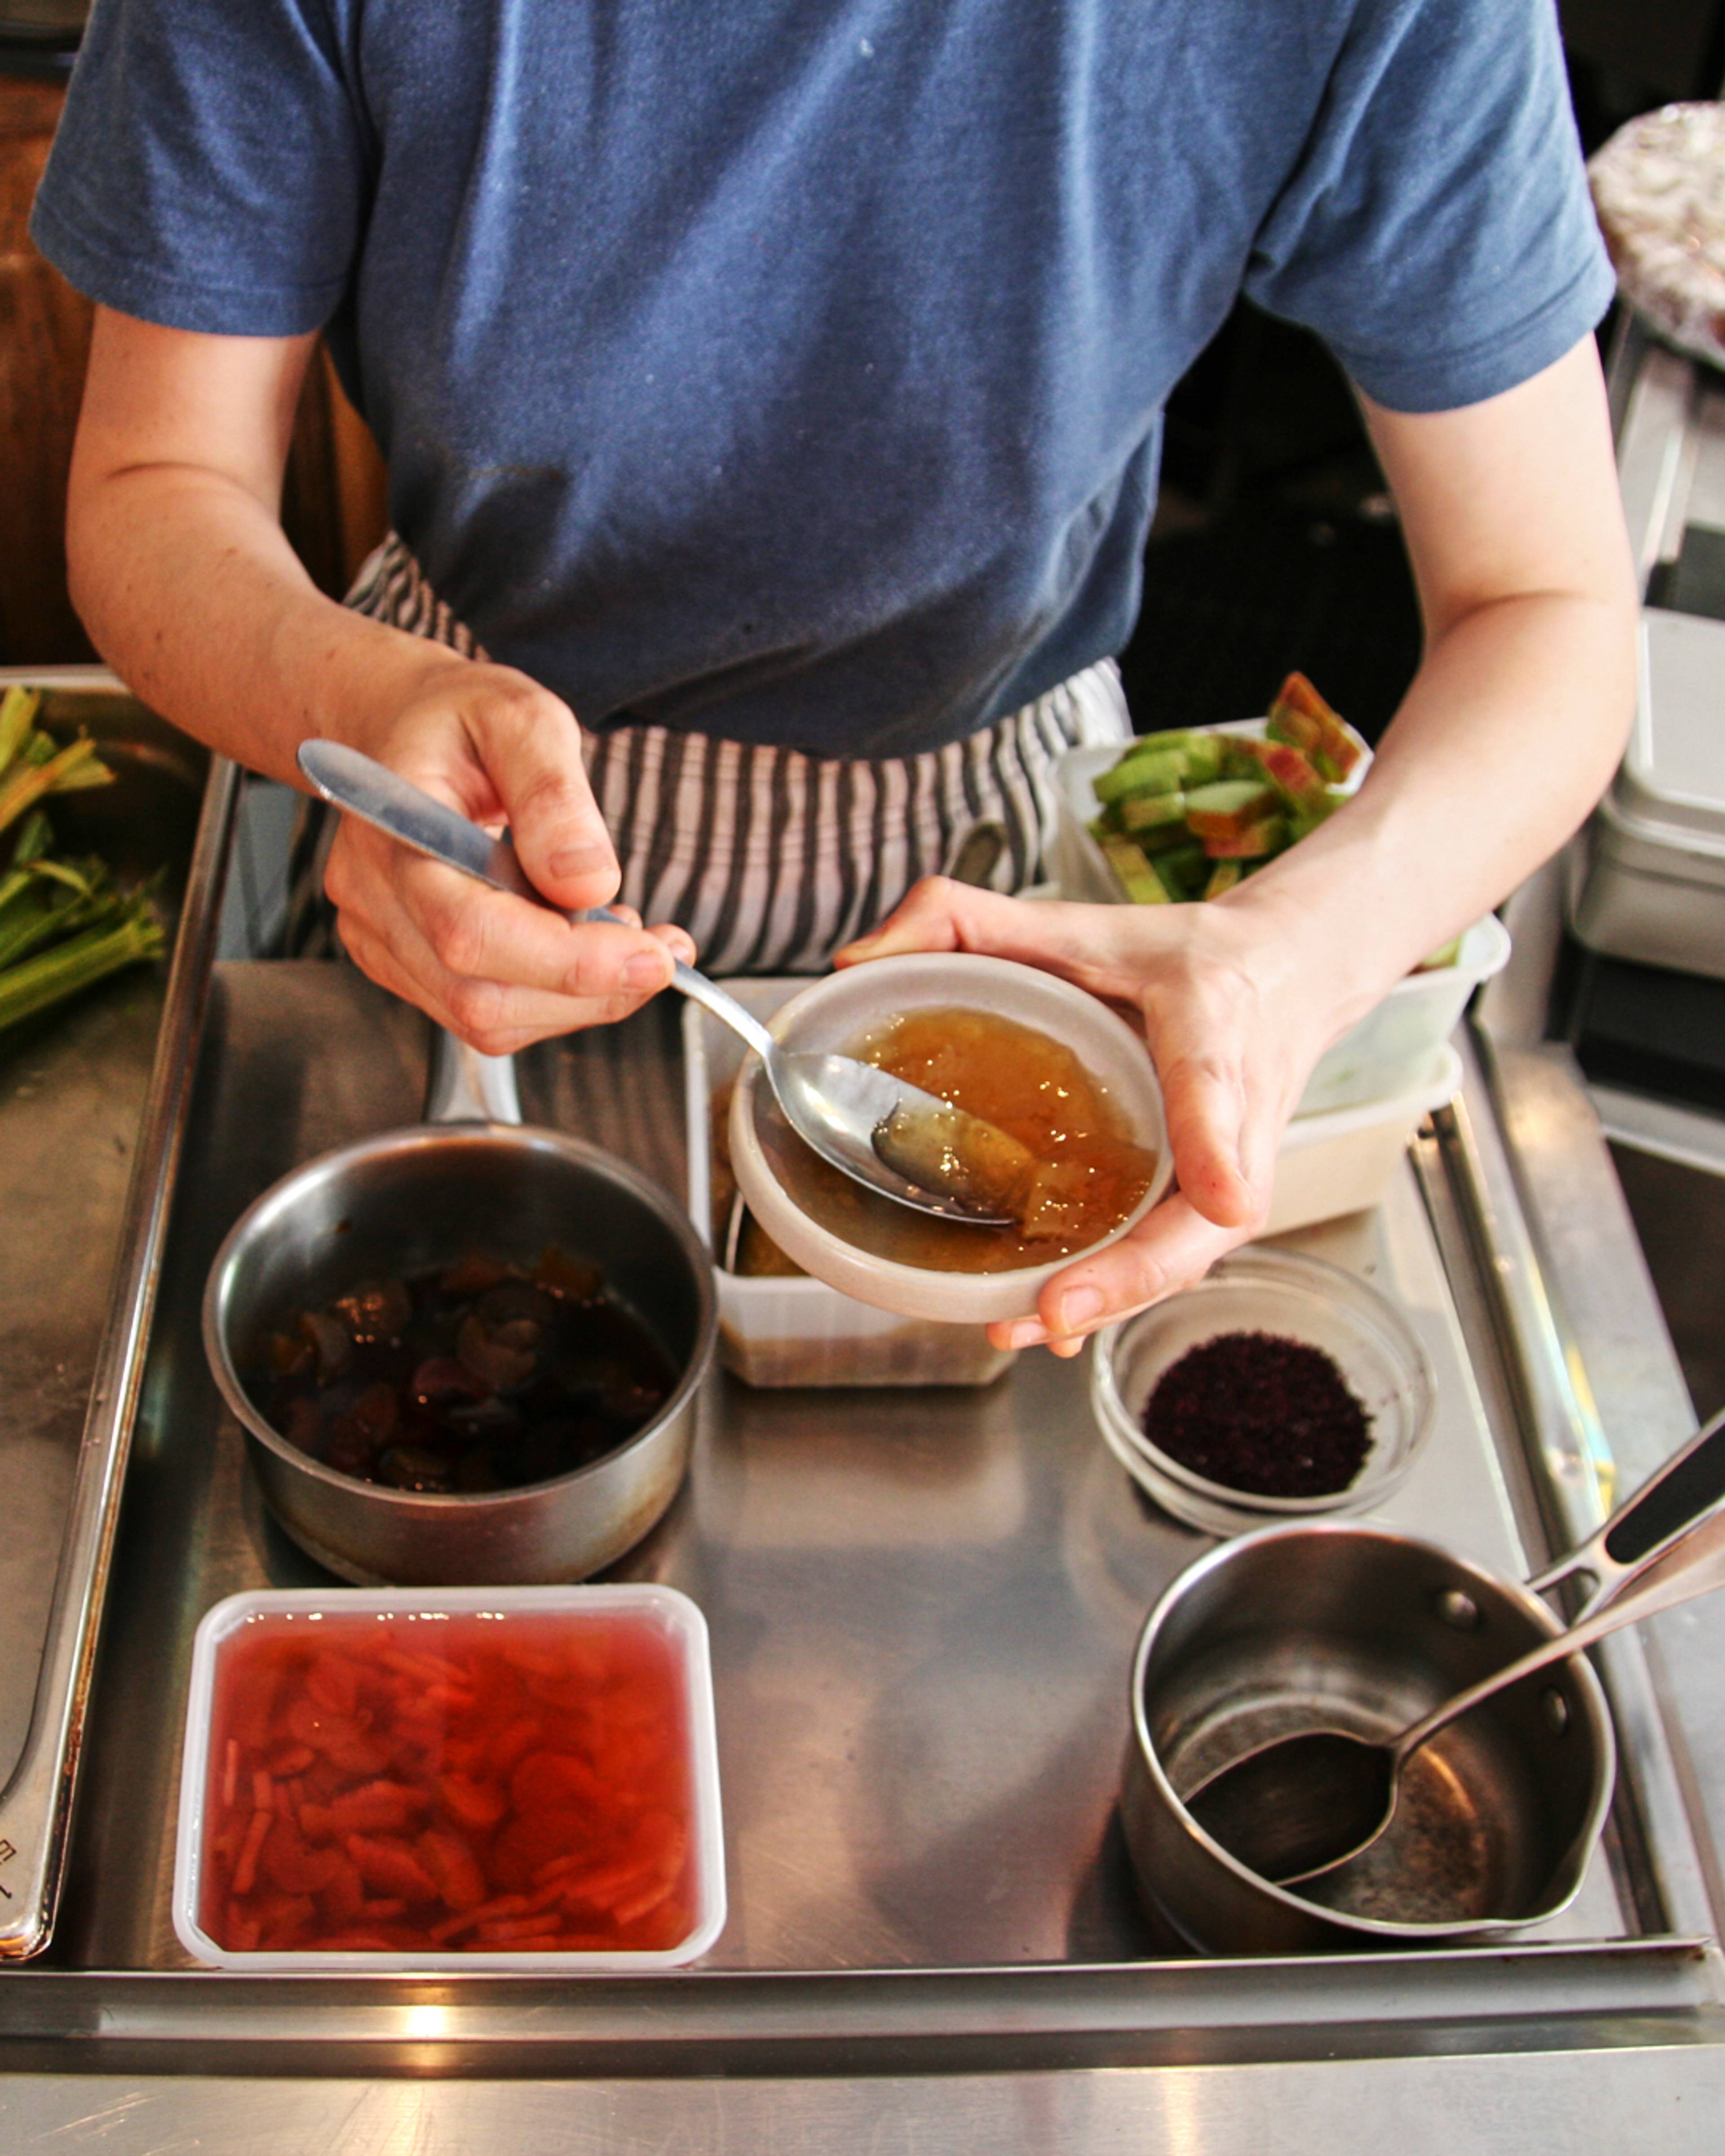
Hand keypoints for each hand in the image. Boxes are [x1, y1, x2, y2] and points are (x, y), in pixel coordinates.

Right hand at [323, 654, 694, 1051]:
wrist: (402, 727)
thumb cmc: (459, 718)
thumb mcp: (521, 719)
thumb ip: (553, 795)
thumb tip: (589, 882)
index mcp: (392, 833)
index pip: (471, 933)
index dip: (569, 963)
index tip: (654, 955)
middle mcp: (373, 900)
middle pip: (481, 996)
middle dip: (591, 990)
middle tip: (665, 953)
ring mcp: (383, 940)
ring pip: (488, 1020)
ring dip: (580, 1000)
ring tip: (632, 942)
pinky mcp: (406, 964)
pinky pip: (487, 1012)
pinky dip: (554, 997)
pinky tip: (587, 948)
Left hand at [835, 877, 1376, 1356]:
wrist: (1284, 977)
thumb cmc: (1180, 957)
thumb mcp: (1079, 919)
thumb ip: (966, 917)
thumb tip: (855, 961)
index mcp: (1211, 1029)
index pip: (1214, 1088)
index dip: (1213, 1143)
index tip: (1222, 1199)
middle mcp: (1232, 1117)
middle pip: (1200, 1215)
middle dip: (1133, 1270)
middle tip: (1059, 1306)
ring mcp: (1226, 1172)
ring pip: (1181, 1255)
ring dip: (1112, 1298)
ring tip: (1030, 1326)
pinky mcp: (1209, 1204)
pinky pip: (1167, 1257)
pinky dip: (1114, 1293)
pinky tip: (1053, 1325)